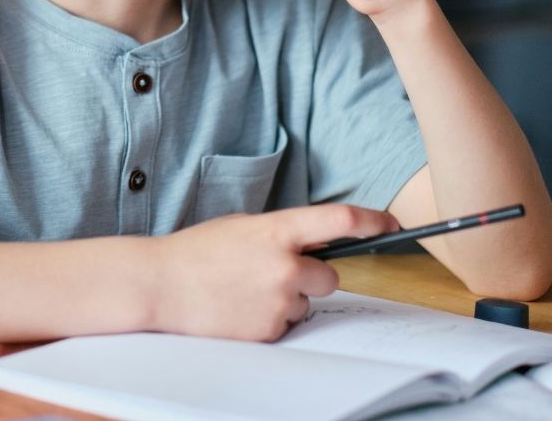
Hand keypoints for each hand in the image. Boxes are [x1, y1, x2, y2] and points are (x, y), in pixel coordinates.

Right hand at [149, 204, 397, 341]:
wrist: (160, 285)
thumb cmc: (197, 252)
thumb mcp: (243, 227)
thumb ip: (281, 233)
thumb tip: (315, 241)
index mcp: (277, 231)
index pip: (340, 220)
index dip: (372, 220)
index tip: (390, 224)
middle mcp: (284, 266)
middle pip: (330, 277)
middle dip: (313, 277)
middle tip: (279, 275)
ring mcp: (278, 301)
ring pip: (304, 304)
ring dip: (286, 300)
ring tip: (245, 292)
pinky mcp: (269, 331)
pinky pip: (285, 326)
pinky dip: (268, 320)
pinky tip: (239, 309)